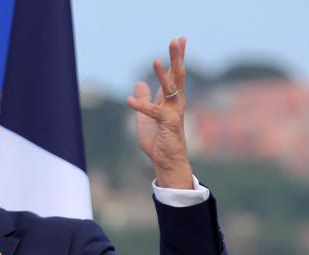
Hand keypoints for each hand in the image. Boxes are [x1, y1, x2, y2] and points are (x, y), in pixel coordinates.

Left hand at [126, 37, 193, 188]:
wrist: (165, 161)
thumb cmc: (158, 141)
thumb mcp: (145, 117)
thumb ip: (144, 99)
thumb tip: (139, 83)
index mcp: (170, 100)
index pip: (174, 74)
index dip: (176, 58)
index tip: (179, 40)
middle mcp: (175, 103)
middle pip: (178, 76)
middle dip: (177, 57)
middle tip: (177, 39)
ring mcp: (173, 112)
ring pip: (170, 89)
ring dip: (163, 75)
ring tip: (156, 60)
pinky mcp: (168, 123)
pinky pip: (153, 112)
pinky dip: (141, 106)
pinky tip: (129, 100)